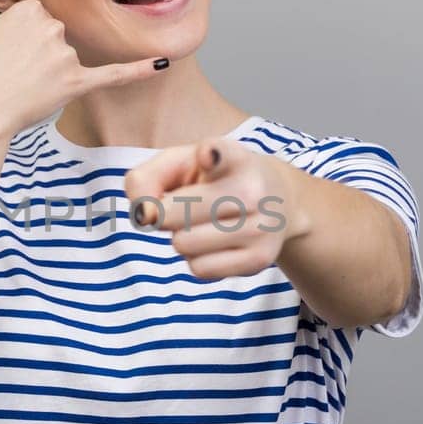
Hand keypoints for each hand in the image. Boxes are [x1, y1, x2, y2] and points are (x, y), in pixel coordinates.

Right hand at [0, 0, 170, 140]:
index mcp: (30, 8)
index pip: (39, 14)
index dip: (23, 35)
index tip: (7, 50)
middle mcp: (51, 26)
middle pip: (56, 32)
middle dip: (39, 51)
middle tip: (14, 69)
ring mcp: (64, 55)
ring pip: (68, 55)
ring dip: (51, 70)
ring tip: (24, 84)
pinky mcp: (75, 82)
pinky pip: (112, 74)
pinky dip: (138, 70)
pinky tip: (162, 63)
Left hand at [124, 136, 306, 279]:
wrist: (279, 200)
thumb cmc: (216, 178)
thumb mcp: (181, 163)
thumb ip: (145, 179)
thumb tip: (143, 216)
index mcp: (234, 157)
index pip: (221, 153)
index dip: (210, 154)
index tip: (207, 154)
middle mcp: (253, 190)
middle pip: (171, 214)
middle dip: (166, 213)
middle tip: (187, 205)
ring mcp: (260, 227)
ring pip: (182, 245)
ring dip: (182, 237)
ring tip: (204, 222)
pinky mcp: (259, 259)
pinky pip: (199, 269)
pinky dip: (197, 259)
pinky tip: (215, 242)